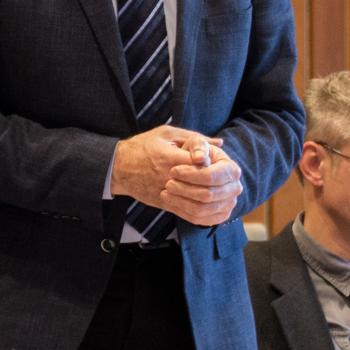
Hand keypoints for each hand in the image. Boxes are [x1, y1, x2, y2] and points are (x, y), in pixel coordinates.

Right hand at [111, 126, 241, 225]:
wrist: (119, 167)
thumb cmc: (143, 146)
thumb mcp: (167, 133)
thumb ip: (194, 139)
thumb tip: (219, 142)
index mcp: (172, 159)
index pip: (203, 166)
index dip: (215, 166)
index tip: (216, 161)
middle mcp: (170, 180)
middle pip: (205, 190)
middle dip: (221, 187)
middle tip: (230, 181)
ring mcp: (168, 195)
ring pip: (200, 207)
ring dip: (217, 203)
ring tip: (226, 195)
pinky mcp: (166, 206)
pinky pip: (191, 216)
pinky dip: (208, 216)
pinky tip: (217, 208)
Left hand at [161, 143, 241, 225]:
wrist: (201, 171)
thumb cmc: (198, 155)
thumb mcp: (197, 144)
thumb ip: (198, 146)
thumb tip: (199, 158)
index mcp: (232, 170)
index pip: (211, 176)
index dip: (190, 175)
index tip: (173, 171)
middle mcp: (235, 189)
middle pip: (207, 195)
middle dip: (184, 189)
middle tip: (168, 183)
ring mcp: (228, 205)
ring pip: (201, 209)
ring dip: (180, 202)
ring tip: (165, 193)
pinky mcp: (219, 217)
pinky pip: (199, 220)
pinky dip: (182, 212)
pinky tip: (171, 202)